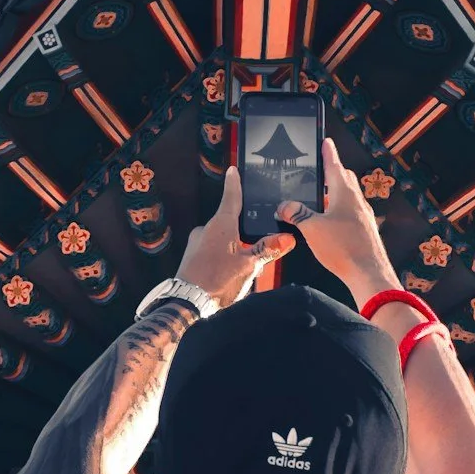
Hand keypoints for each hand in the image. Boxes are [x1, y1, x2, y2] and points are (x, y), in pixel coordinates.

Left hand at [179, 167, 292, 307]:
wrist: (186, 303)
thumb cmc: (217, 281)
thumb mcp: (248, 266)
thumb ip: (268, 250)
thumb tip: (288, 238)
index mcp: (221, 225)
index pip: (231, 197)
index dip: (234, 183)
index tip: (233, 170)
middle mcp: (206, 229)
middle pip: (230, 222)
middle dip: (243, 233)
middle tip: (255, 248)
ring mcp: (196, 243)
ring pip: (222, 240)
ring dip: (234, 249)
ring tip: (243, 269)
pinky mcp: (192, 257)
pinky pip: (212, 251)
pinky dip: (223, 257)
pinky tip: (228, 274)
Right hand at [278, 142, 398, 306]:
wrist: (369, 274)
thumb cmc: (345, 249)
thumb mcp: (312, 229)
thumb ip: (296, 214)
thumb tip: (285, 206)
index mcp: (345, 194)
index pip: (335, 165)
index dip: (328, 153)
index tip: (326, 141)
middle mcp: (357, 202)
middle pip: (344, 179)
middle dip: (332, 172)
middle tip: (321, 168)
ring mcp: (363, 217)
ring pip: (348, 197)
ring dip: (335, 193)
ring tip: (319, 198)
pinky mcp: (365, 231)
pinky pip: (351, 213)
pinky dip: (339, 210)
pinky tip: (330, 223)